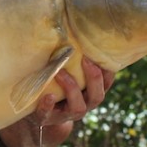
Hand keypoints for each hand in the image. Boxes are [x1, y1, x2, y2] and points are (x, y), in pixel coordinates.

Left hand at [0, 58, 114, 146]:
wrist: (38, 112)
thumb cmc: (57, 85)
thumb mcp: (69, 73)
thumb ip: (75, 60)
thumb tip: (76, 28)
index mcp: (90, 94)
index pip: (106, 84)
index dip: (108, 73)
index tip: (102, 57)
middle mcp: (83, 105)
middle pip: (97, 96)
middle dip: (93, 78)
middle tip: (85, 60)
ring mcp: (66, 114)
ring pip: (78, 108)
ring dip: (71, 88)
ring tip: (60, 72)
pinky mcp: (46, 118)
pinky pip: (48, 115)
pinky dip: (47, 106)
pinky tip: (48, 96)